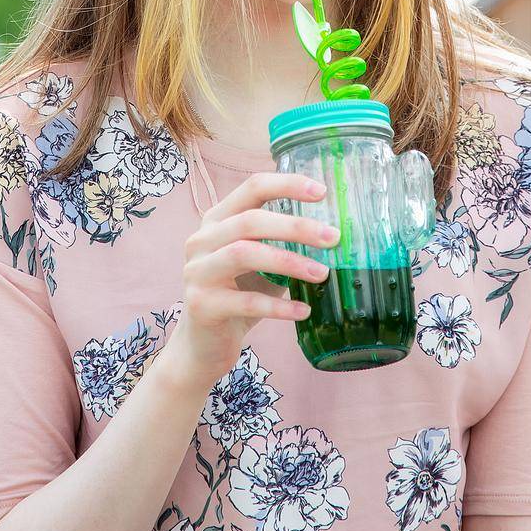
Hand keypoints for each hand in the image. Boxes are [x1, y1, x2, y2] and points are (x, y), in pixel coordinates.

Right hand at [163, 171, 340, 389]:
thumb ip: (280, 243)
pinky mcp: (202, 305)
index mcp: (217, 219)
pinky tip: (304, 310)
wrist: (203, 345)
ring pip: (244, 254)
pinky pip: (246, 302)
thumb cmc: (238, 295)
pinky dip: (279, 306)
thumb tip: (331, 234)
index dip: (287, 185)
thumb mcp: (258, 262)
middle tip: (333, 238)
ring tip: (322, 273)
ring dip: (288, 262)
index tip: (322, 192)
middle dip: (295, 226)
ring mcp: (197, 271)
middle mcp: (202, 240)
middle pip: (250, 220)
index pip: (252, 188)